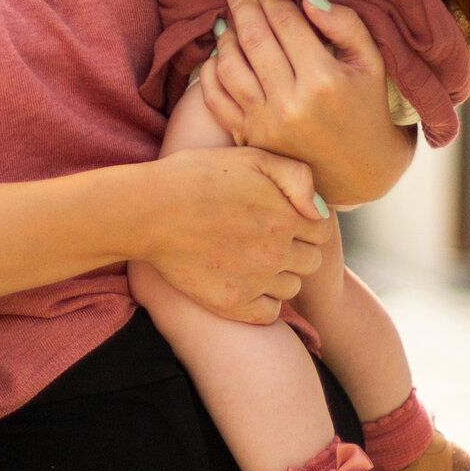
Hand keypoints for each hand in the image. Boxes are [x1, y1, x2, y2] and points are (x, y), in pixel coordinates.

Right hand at [143, 145, 332, 322]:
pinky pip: (269, 313)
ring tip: (248, 260)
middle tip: (261, 239)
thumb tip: (320, 210)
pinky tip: (241, 284)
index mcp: (287, 215)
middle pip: (310, 262)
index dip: (302, 224)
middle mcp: (278, 251)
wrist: (149, 211)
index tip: (278, 218)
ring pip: (291, 288)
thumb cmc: (196, 177)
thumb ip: (297, 176)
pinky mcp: (233, 303)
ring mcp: (257, 280)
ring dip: (278, 277)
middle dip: (294, 251)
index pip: (320, 231)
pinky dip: (261, 303)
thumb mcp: (251, 157)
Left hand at [201, 0, 414, 207]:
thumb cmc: (367, 109)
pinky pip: (215, 97)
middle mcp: (289, 102)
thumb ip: (345, 24)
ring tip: (229, 18)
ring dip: (225, 34)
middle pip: (253, 37)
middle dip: (241, 4)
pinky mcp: (248, 139)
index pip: (284, 22)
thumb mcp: (371, 63)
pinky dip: (210, 70)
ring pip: (229, 65)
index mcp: (323, 79)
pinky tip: (218, 53)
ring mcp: (264, 123)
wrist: (360, 173)